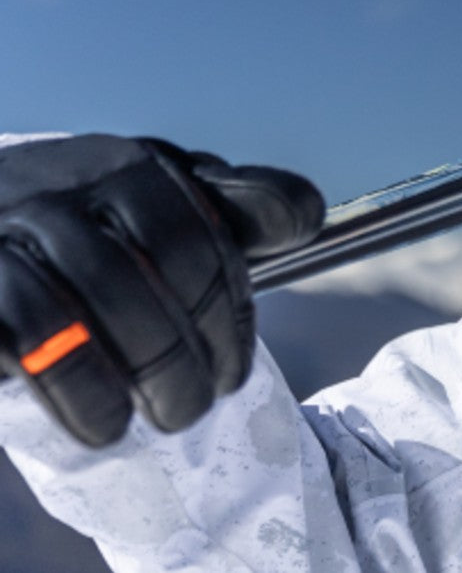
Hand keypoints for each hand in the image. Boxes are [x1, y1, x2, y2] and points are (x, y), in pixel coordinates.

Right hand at [0, 135, 323, 446]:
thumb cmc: (71, 226)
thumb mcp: (148, 202)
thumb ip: (227, 205)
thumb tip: (307, 214)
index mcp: (135, 163)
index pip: (212, 227)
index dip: (236, 305)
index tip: (238, 366)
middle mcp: (82, 178)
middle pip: (178, 257)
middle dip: (207, 344)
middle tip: (210, 400)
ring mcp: (25, 220)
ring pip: (116, 294)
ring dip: (156, 372)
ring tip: (168, 419)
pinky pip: (42, 331)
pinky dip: (85, 391)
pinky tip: (103, 424)